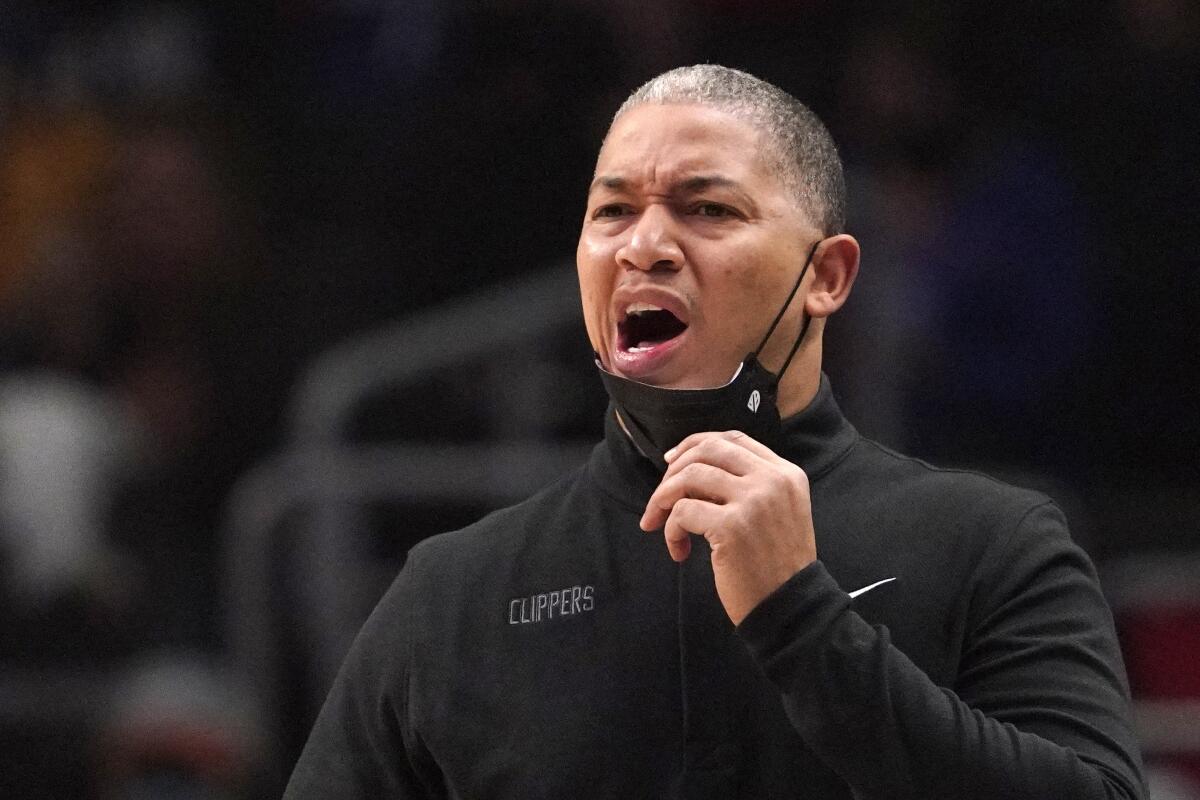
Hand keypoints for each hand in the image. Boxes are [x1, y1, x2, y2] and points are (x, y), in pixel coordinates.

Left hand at [639, 430, 817, 624]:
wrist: (791, 608)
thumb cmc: (776, 565)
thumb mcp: (779, 511)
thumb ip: (749, 484)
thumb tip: (691, 466)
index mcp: (786, 473)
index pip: (733, 438)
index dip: (696, 445)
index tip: (673, 462)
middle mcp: (772, 480)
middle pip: (708, 450)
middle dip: (674, 470)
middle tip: (660, 497)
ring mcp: (753, 501)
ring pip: (689, 476)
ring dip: (663, 499)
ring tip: (659, 523)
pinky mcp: (732, 526)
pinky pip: (682, 512)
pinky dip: (671, 530)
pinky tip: (679, 551)